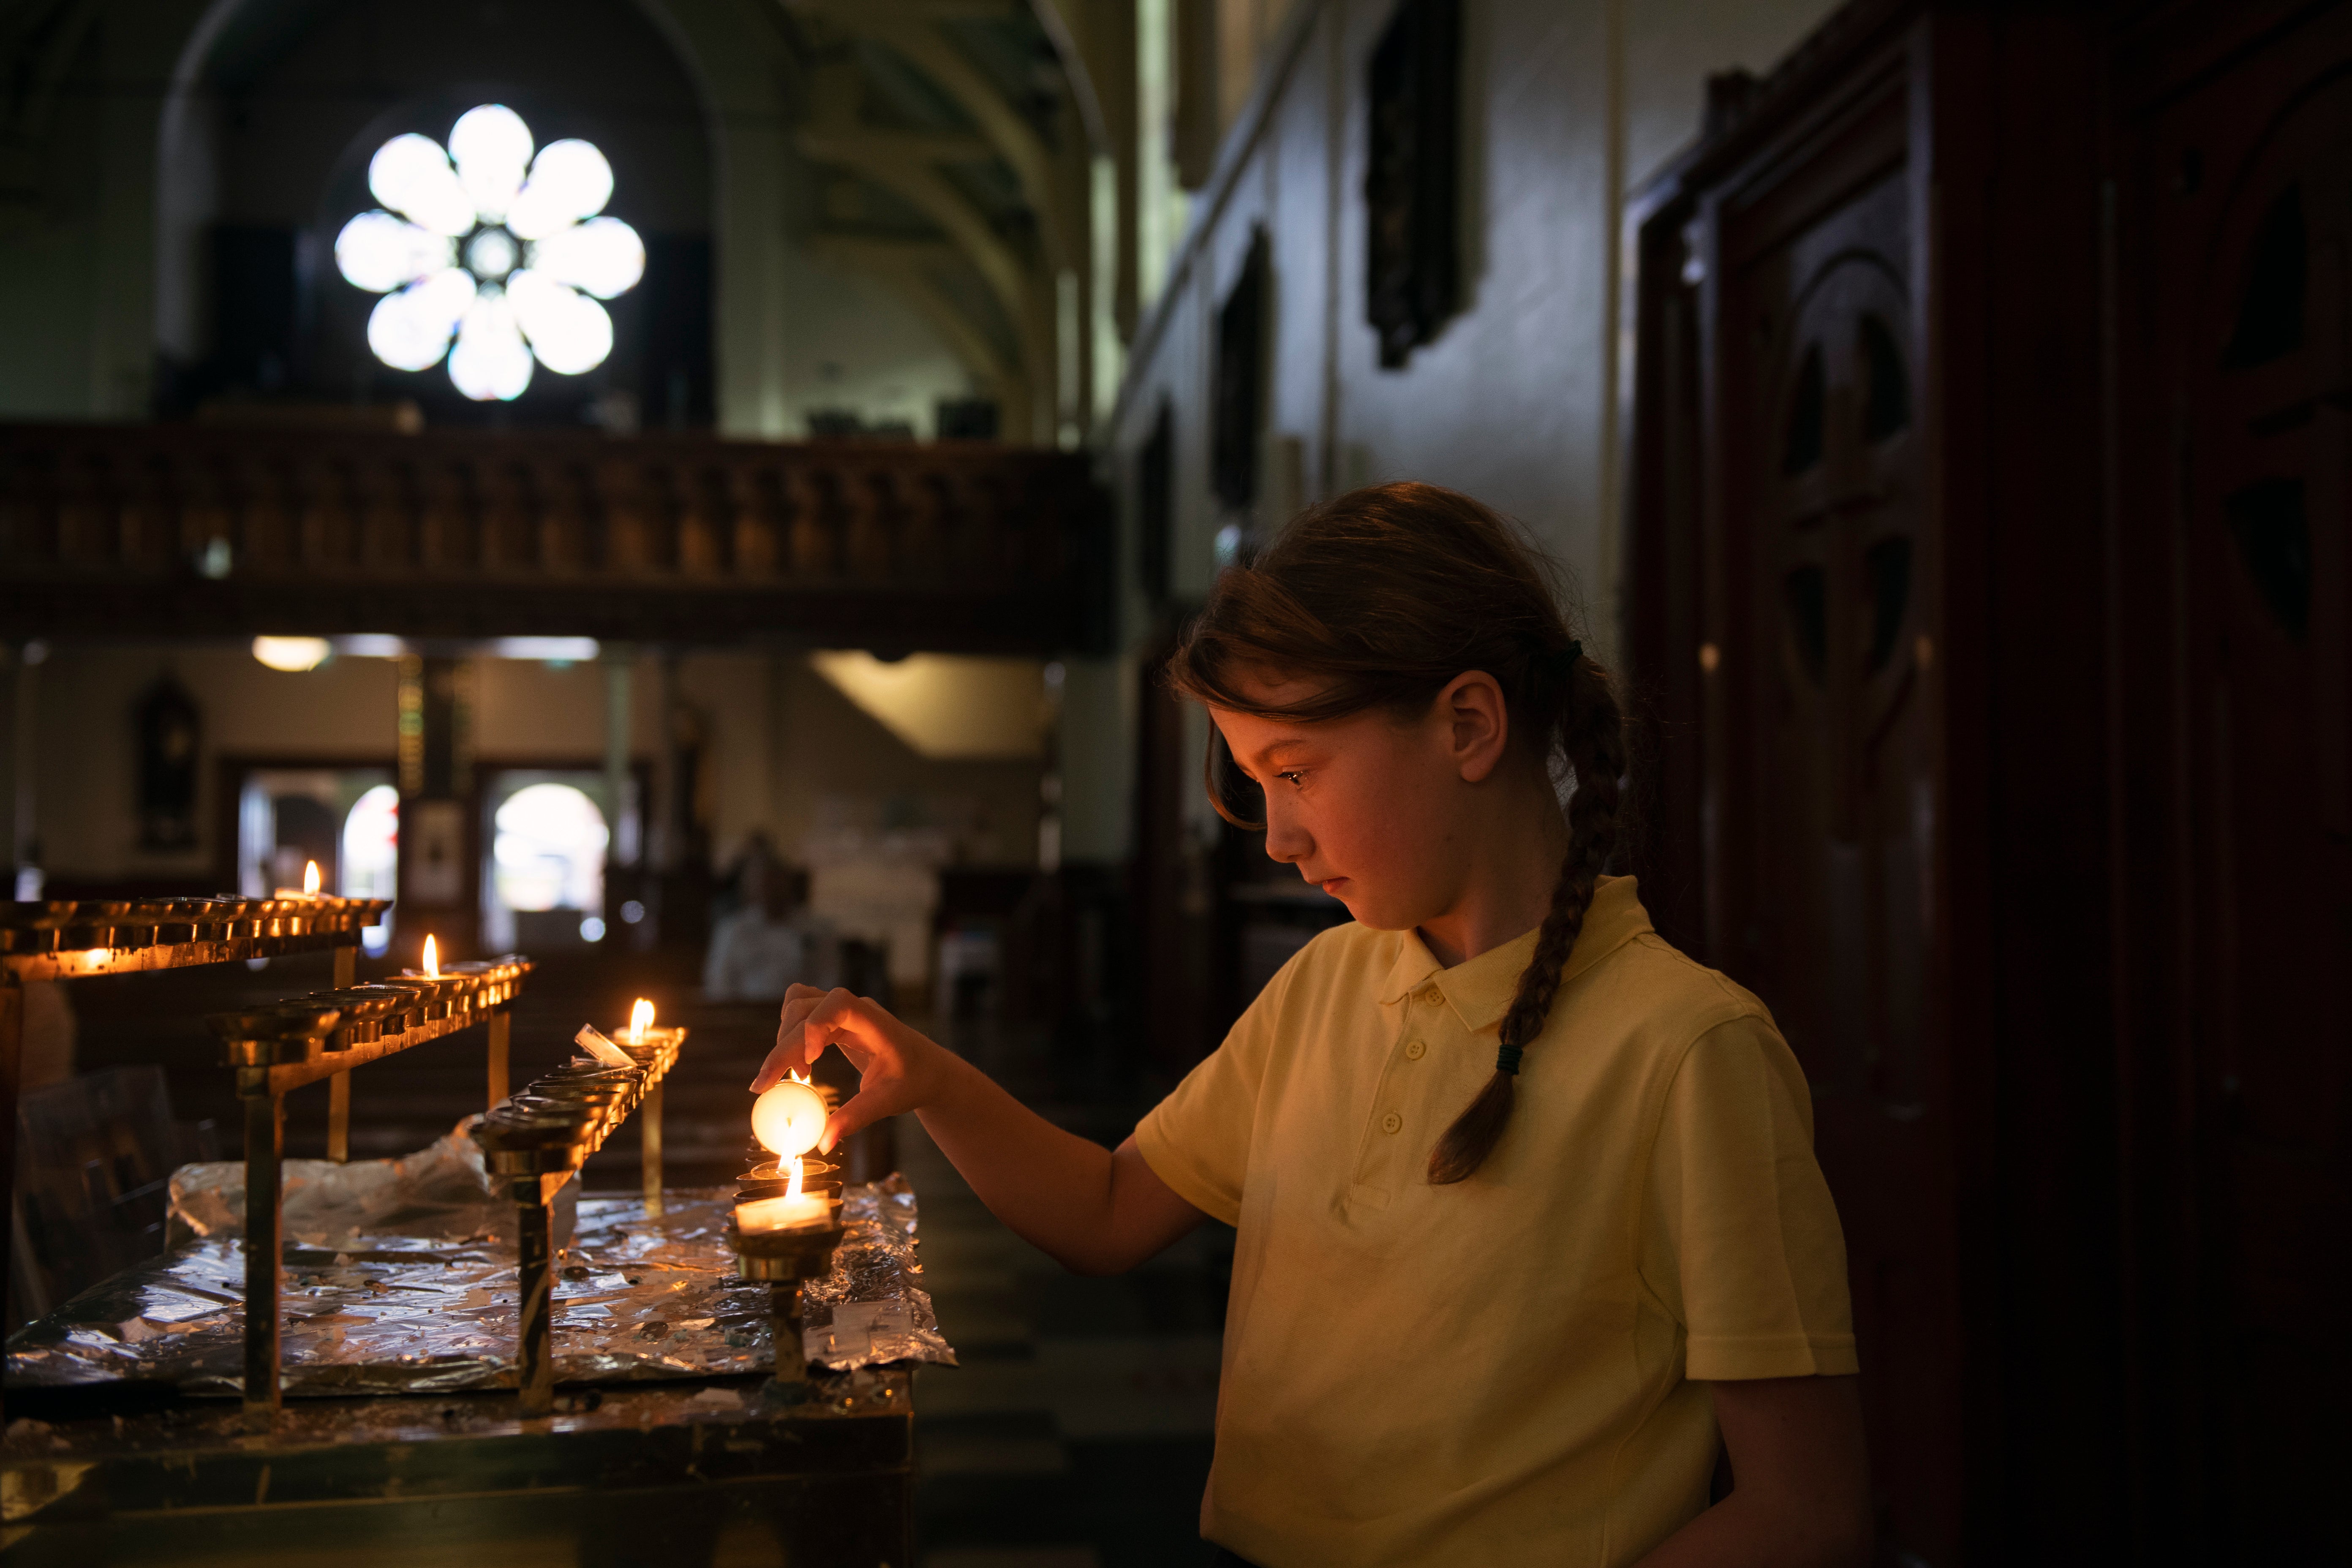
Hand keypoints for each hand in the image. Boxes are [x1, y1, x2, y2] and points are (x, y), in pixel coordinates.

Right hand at [750, 984, 946, 1154]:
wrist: (927, 1070)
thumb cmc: (913, 1082)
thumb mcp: (887, 1102)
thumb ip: (855, 1119)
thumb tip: (824, 1145)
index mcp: (875, 1023)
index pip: (838, 1003)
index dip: (816, 1025)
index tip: (809, 1062)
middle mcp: (857, 1009)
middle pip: (805, 1008)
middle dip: (783, 1046)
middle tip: (770, 1085)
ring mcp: (844, 1011)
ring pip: (798, 1004)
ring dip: (785, 1036)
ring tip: (798, 1074)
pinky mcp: (835, 1019)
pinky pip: (802, 1011)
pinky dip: (790, 1033)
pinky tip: (801, 1063)